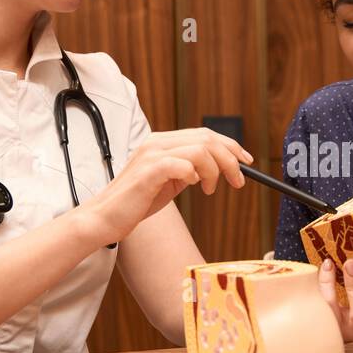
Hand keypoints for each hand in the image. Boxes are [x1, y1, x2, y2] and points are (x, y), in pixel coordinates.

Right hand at [78, 128, 251, 244]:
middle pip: (207, 138)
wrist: (106, 218)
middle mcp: (157, 143)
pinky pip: (182, 164)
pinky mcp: (148, 172)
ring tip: (209, 189)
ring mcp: (151, 155)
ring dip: (214, 170)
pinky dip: (194, 174)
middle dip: (230, 159)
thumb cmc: (136, 203)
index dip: (230, 146)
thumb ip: (187, 171)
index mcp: (162, 142)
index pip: (204, 134)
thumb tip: (214, 169)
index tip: (246, 162)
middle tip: (238, 181)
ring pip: (200, 150)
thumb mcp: (168, 182)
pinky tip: (193, 186)